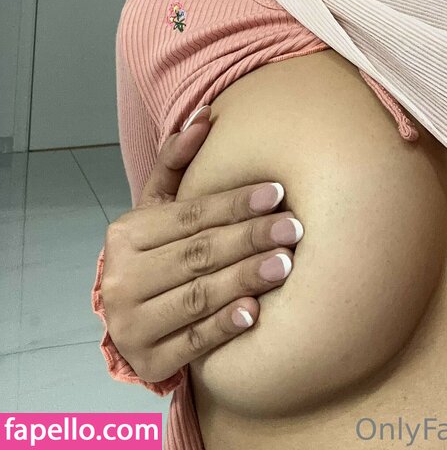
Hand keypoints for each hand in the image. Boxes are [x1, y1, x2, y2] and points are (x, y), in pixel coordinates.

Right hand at [99, 106, 302, 383]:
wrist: (129, 317)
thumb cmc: (155, 251)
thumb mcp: (157, 207)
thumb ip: (176, 161)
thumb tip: (205, 115)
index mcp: (125, 235)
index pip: (189, 216)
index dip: (235, 203)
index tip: (278, 193)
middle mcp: (123, 279)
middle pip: (198, 254)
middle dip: (249, 239)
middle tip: (294, 229)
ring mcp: (133, 324)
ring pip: (198, 296)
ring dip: (244, 279)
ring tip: (285, 264)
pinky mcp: (149, 360)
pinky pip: (194, 342)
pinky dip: (225, 326)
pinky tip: (255, 312)